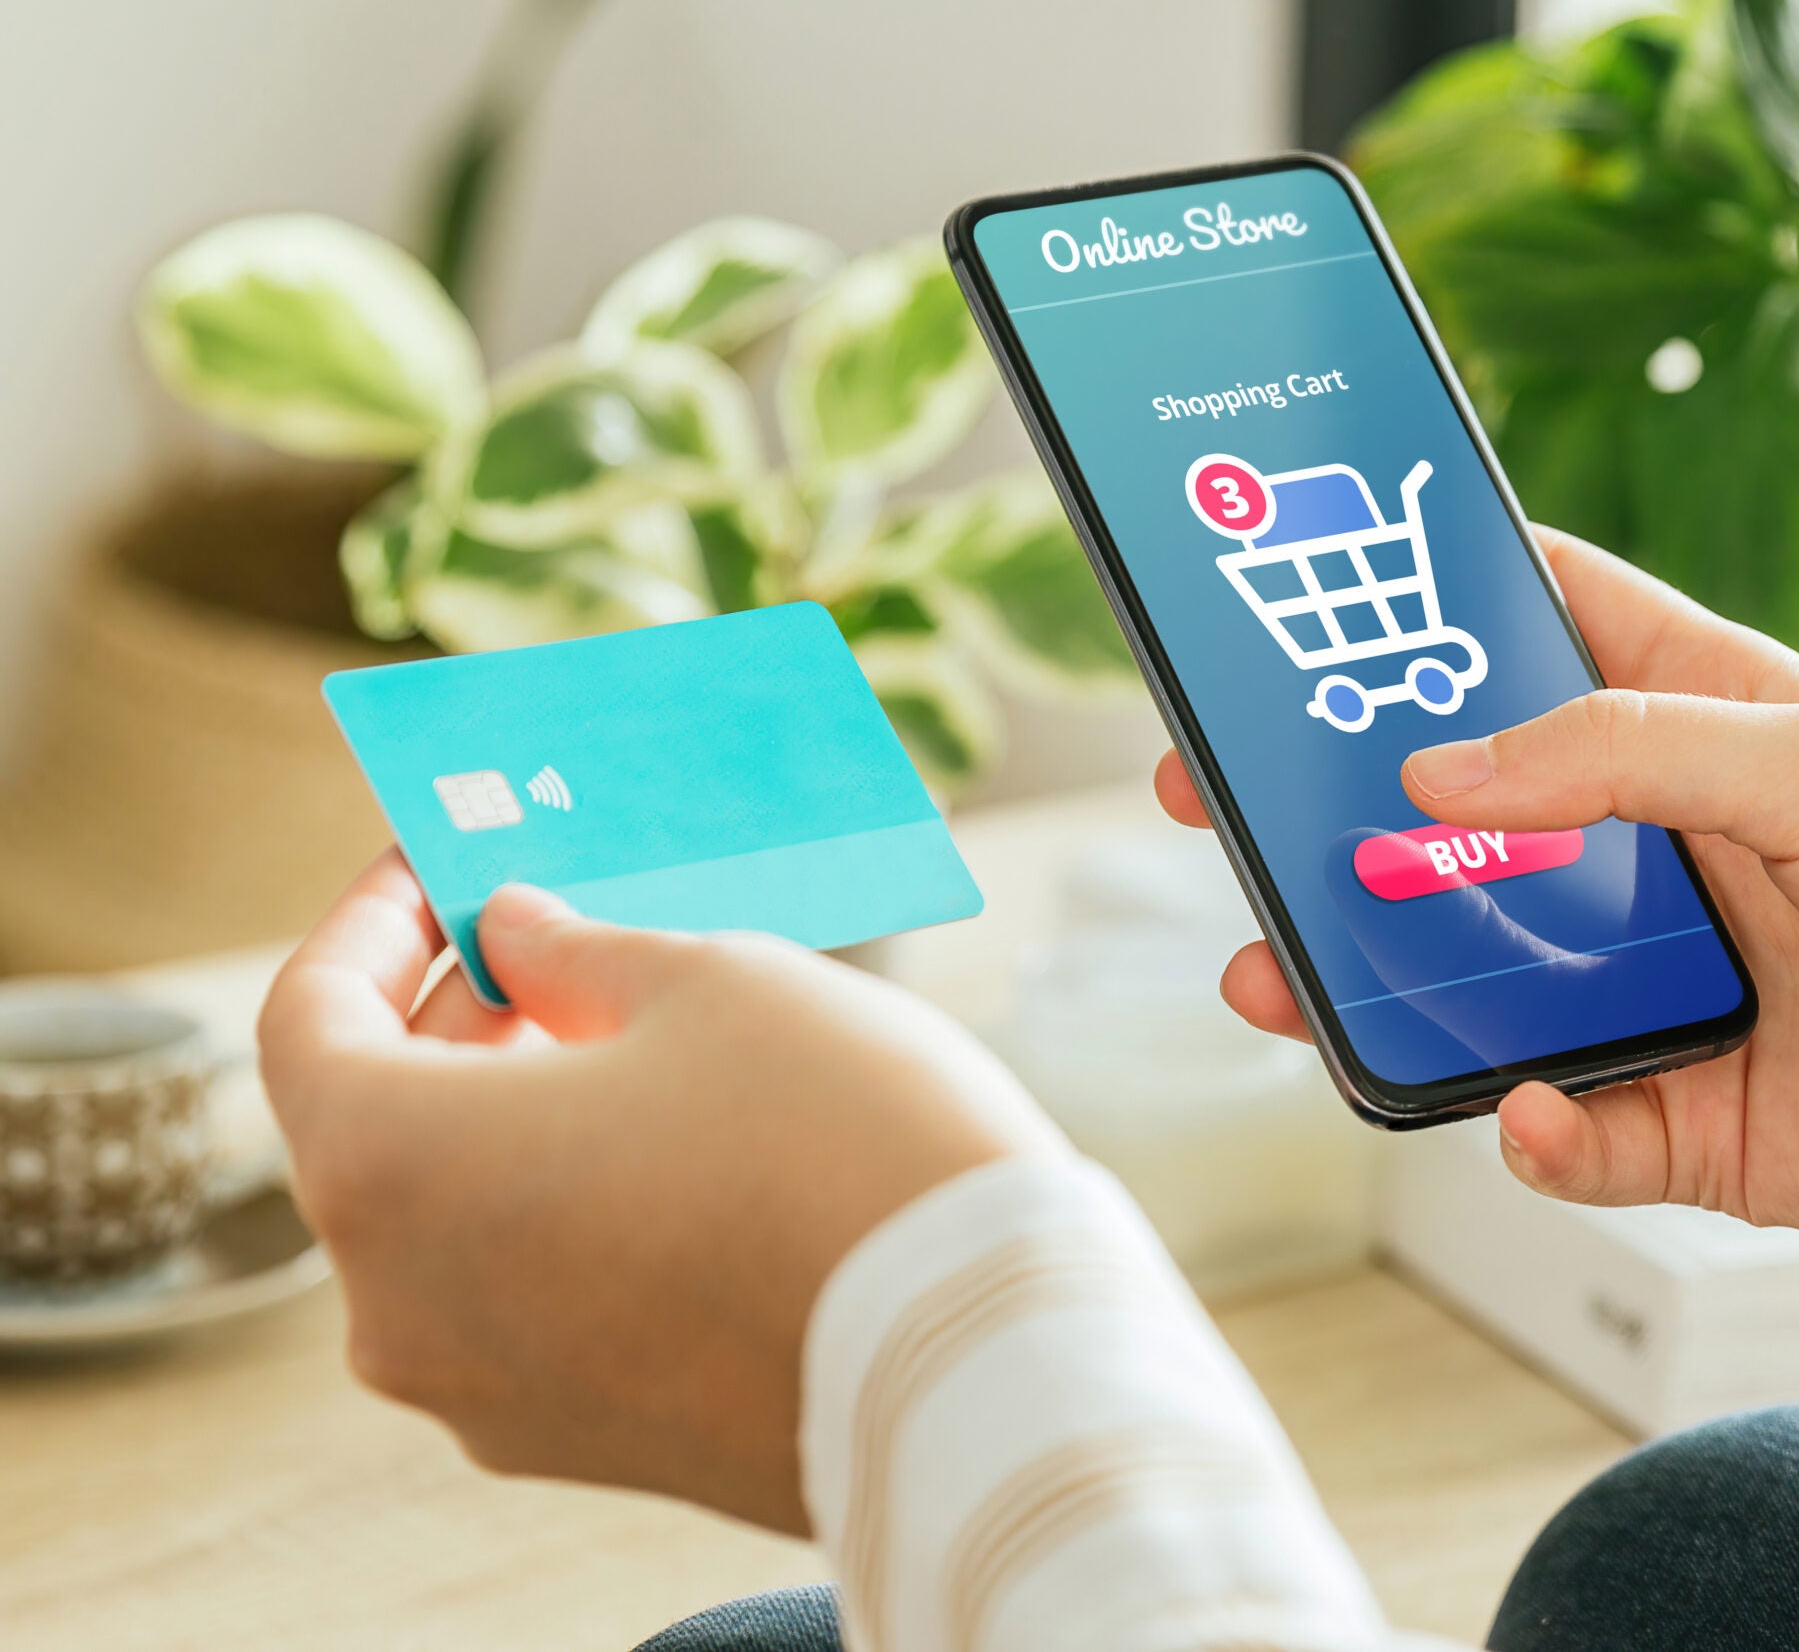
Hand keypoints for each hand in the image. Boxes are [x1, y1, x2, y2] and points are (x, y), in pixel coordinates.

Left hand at [256, 857, 1060, 1530]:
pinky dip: (560, 1213)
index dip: (370, 924)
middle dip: (454, 1019)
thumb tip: (518, 936)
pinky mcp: (581, 1444)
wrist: (980, 1357)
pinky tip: (669, 1150)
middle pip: (374, 1132)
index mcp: (392, 1169)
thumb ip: (578, 948)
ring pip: (453, 1226)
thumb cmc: (837, 1143)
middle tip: (547, 935)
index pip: (306, 1023)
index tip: (437, 866)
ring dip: (510, 1118)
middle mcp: (400, 1306)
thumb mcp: (711, 985)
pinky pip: (528, 1303)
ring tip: (628, 1035)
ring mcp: (487, 1393)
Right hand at [1159, 530, 1798, 1336]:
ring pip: (1475, 973)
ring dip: (1374, 974)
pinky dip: (1531, 1125)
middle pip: (1466, 814)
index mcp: (1709, 723)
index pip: (1541, 636)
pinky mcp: (1684, 1116)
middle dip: (1342, 812)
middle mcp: (1668, 848)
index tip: (1306, 600)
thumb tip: (1435, 768)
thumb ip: (1621, 755)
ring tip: (1275, 973)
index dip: (1425, 614)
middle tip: (1215, 799)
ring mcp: (1667, 985)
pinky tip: (1529, 1109)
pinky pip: (1564, 1124)